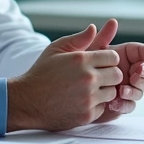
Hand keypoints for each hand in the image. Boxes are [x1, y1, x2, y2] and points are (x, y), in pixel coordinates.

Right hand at [7, 24, 121, 130]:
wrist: (26, 101)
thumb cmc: (41, 73)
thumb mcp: (55, 49)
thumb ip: (78, 38)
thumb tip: (94, 27)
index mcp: (81, 60)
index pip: (113, 57)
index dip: (107, 60)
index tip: (99, 64)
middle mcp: (88, 79)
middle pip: (117, 75)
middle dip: (109, 75)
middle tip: (97, 77)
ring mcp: (88, 98)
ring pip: (112, 92)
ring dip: (104, 91)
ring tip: (88, 90)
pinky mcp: (86, 116)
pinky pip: (103, 108)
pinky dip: (96, 106)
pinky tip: (82, 102)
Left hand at [86, 19, 143, 121]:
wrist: (67, 89)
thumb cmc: (78, 67)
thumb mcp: (90, 51)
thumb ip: (102, 37)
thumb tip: (112, 22)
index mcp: (126, 56)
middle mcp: (130, 72)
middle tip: (137, 72)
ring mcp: (127, 88)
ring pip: (141, 89)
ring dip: (135, 90)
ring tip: (122, 90)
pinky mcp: (120, 103)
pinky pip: (129, 105)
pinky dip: (125, 104)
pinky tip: (115, 102)